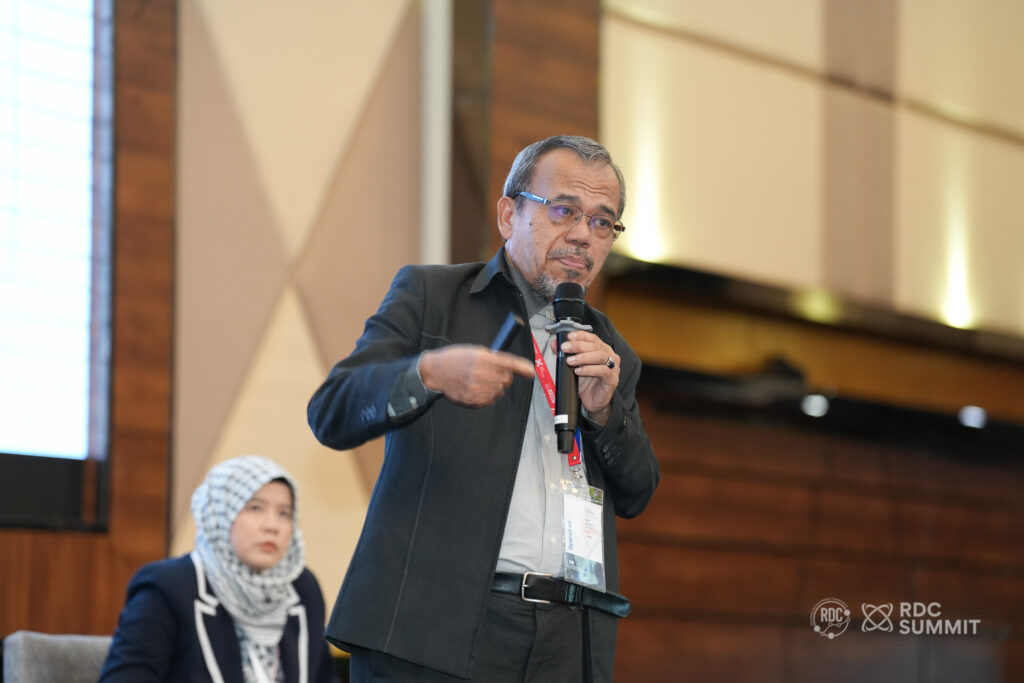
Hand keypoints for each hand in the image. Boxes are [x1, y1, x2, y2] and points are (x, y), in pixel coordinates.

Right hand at [419, 345, 534, 407]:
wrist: (435, 372)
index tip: (531, 372)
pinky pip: (490, 400)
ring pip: (499, 391)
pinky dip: (487, 396)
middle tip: (494, 374)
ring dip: (495, 387)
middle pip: (506, 379)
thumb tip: (511, 367)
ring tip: (480, 381)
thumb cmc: (455, 359)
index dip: (522, 367)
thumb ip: (491, 358)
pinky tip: (476, 389)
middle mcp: (480, 372)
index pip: (508, 362)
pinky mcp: (472, 399)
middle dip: (504, 377)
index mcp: (481, 357)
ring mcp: (476, 387)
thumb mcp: (473, 351)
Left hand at [552, 331, 618, 423]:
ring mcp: (613, 367)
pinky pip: (603, 371)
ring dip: (583, 357)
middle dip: (578, 345)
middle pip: (595, 346)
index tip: (569, 336)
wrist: (591, 401)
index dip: (581, 335)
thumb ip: (565, 354)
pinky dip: (589, 369)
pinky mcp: (612, 379)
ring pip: (600, 356)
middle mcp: (609, 356)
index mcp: (601, 349)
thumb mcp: (573, 366)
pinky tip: (579, 371)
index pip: (592, 338)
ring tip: (570, 361)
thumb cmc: (585, 382)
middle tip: (565, 348)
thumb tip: (554, 343)